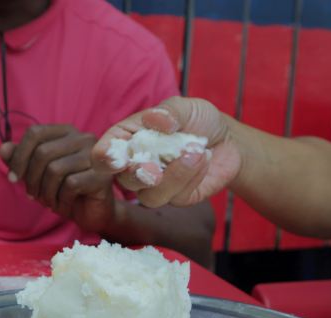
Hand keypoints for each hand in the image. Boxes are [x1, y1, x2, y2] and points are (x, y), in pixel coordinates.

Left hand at [0, 124, 113, 232]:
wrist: (92, 213)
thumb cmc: (63, 190)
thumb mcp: (37, 174)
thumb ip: (20, 159)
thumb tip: (3, 149)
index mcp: (67, 132)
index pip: (35, 133)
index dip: (19, 156)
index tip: (12, 178)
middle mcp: (84, 138)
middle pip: (43, 152)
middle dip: (31, 179)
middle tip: (33, 195)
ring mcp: (96, 156)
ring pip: (55, 170)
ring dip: (46, 193)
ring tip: (49, 202)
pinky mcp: (102, 175)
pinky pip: (70, 185)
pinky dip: (61, 200)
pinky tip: (63, 205)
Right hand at [92, 96, 240, 206]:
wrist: (227, 140)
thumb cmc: (198, 120)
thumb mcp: (185, 106)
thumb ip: (168, 111)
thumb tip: (154, 119)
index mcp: (126, 141)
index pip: (103, 155)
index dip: (104, 158)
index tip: (116, 158)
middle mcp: (135, 166)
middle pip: (123, 181)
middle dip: (137, 175)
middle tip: (153, 168)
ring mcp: (155, 186)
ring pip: (150, 196)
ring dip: (174, 175)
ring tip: (196, 150)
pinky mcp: (177, 198)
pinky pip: (177, 197)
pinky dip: (192, 176)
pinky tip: (204, 157)